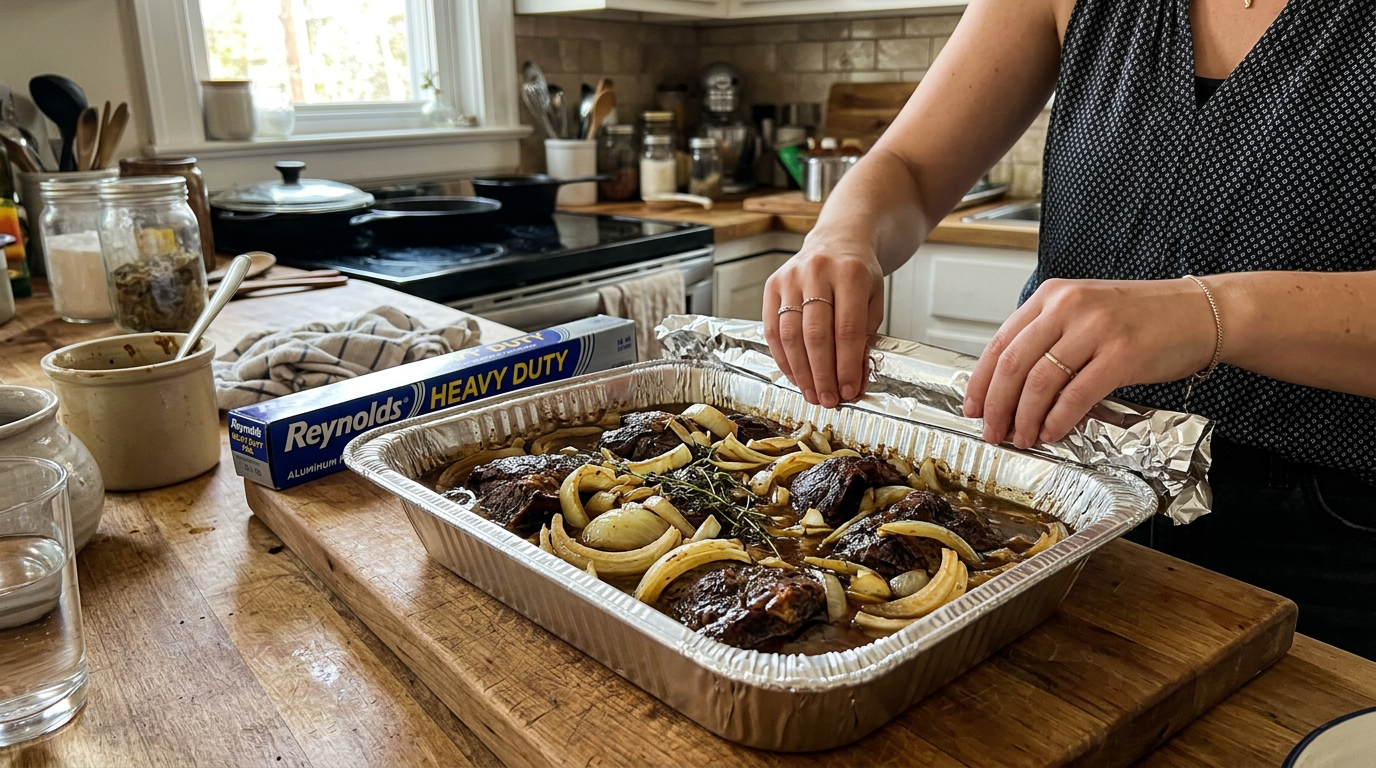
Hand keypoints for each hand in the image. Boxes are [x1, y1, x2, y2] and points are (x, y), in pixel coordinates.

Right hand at [763, 240, 885, 407]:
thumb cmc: (858, 274)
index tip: (848, 390)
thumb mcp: (873, 301)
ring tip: (811, 393)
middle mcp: (817, 272)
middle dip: (822, 373)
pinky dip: (782, 357)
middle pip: (816, 334)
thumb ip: (864, 339)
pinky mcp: (772, 285)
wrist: (838, 240)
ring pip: (790, 334)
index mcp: (850, 274)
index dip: (846, 365)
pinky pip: (772, 328)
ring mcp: (791, 277)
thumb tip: (852, 381)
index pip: (847, 329)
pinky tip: (794, 374)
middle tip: (827, 399)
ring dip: (800, 370)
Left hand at [963, 277, 1217, 447]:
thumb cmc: (1141, 318)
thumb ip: (1048, 338)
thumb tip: (1008, 385)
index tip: (972, 408)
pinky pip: (1077, 394)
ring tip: (1021, 438)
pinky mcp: (1123, 355)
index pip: (1001, 342)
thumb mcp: (1084, 313)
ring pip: (1040, 381)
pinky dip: (1057, 419)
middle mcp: (1070, 307)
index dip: (982, 381)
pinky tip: (1051, 432)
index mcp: (1052, 296)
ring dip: (1025, 417)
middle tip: (992, 432)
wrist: (1200, 312)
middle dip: (997, 405)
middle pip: (1013, 364)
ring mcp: (1096, 329)